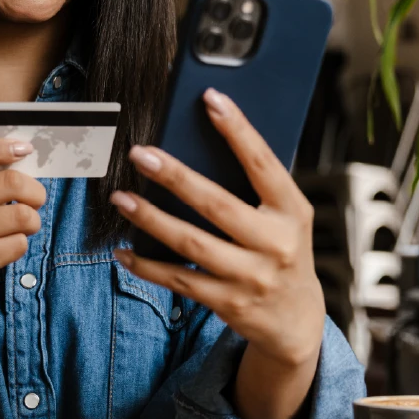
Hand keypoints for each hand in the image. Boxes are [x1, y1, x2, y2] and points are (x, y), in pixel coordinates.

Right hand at [0, 139, 45, 311]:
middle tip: (35, 200)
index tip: (24, 149)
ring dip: (32, 222)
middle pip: (10, 182)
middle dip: (35, 192)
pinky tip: (5, 248)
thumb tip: (24, 151)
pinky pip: (18, 244)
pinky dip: (21, 244)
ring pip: (21, 215)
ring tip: (21, 227)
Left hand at [110, 88, 324, 369]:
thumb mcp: (286, 217)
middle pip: (217, 204)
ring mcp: (252, 277)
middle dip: (175, 176)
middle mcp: (276, 243)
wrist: (297, 320)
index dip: (238, 130)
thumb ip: (256, 188)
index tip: (210, 98)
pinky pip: (180, 281)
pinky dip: (148, 266)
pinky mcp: (229, 303)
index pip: (263, 162)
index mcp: (292, 210)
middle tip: (140, 154)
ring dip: (151, 219)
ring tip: (122, 198)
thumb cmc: (284, 251)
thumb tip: (201, 144)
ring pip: (192, 244)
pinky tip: (124, 251)